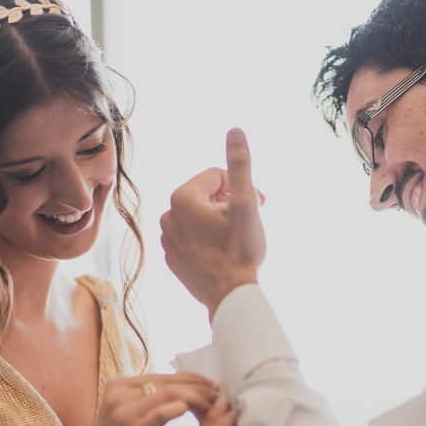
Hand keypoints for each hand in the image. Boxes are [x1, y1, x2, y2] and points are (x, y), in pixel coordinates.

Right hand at [77, 373, 216, 425]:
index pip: (164, 376)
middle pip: (168, 383)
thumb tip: (183, 391)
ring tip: (213, 406)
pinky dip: (177, 409)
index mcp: (119, 384)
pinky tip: (191, 411)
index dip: (191, 379)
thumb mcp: (129, 416)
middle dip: (198, 387)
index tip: (211, 386)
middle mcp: (119, 392)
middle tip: (219, 395)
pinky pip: (158, 414)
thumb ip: (149, 400)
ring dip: (196, 398)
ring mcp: (122, 411)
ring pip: (168, 395)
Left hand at [161, 128, 265, 318]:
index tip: (257, 205)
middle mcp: (168, 216)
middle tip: (249, 223)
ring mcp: (168, 240)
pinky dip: (208, 241)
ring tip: (235, 240)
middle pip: (207, 197)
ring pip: (200, 218)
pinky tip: (223, 254)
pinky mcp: (173, 259)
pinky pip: (193, 239)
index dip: (240, 188)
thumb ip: (239, 165)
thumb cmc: (240, 250)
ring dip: (219, 222)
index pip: (217, 177)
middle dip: (229, 204)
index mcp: (182, 198)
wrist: (231, 296)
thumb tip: (235, 130)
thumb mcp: (245, 203)